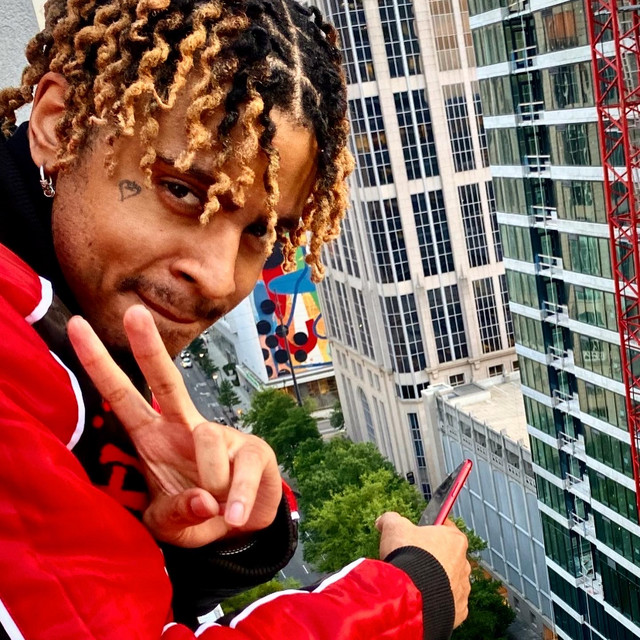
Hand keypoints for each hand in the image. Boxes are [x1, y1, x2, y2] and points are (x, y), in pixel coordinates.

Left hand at [67, 304, 281, 547]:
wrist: (243, 523)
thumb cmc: (198, 515)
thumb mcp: (172, 527)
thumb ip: (177, 515)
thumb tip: (204, 497)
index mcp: (152, 438)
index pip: (122, 397)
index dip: (99, 366)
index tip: (77, 328)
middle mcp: (183, 428)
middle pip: (165, 381)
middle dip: (148, 348)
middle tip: (133, 313)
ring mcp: (220, 434)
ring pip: (208, 438)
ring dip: (210, 482)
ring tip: (218, 508)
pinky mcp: (253, 448)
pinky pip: (241, 469)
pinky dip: (237, 497)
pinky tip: (234, 512)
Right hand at [376, 512, 470, 627]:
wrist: (410, 595)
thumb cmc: (409, 557)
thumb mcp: (394, 527)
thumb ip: (391, 519)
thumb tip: (384, 520)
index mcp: (455, 539)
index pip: (446, 529)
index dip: (430, 531)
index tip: (418, 534)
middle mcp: (463, 564)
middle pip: (448, 556)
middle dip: (432, 558)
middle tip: (412, 560)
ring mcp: (462, 589)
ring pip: (449, 581)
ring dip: (435, 581)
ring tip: (414, 582)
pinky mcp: (458, 611)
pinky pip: (448, 603)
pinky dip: (436, 600)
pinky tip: (420, 597)